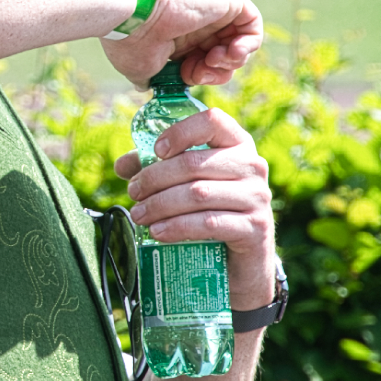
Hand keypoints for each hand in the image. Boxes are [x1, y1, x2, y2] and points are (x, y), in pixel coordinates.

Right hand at [100, 0, 262, 86]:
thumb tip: (146, 85)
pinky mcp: (229, 0)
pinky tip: (231, 51)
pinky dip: (248, 44)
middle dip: (216, 73)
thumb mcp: (142, 69)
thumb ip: (151, 77)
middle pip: (223, 58)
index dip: (199, 77)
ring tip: (214, 58)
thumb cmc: (133, 40)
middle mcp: (197, 24)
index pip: (202, 64)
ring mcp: (214, 12)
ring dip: (231, 62)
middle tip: (201, 71)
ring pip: (239, 45)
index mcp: (178, 38)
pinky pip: (253, 25)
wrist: (136, 12)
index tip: (185, 77)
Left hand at [114, 105, 276, 308]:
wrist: (243, 259)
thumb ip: (158, 169)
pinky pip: (208, 223)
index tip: (156, 150)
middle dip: (155, 178)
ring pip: (198, 194)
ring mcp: (257, 197)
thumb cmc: (212, 210)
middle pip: (194, 163)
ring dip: (160, 204)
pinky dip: (177, 227)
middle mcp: (252, 166)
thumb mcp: (188, 184)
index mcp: (237, 144)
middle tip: (134, 192)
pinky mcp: (254, 228)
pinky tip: (158, 232)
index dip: (181, 131)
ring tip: (139, 215)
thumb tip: (122, 165)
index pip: (212, 121)